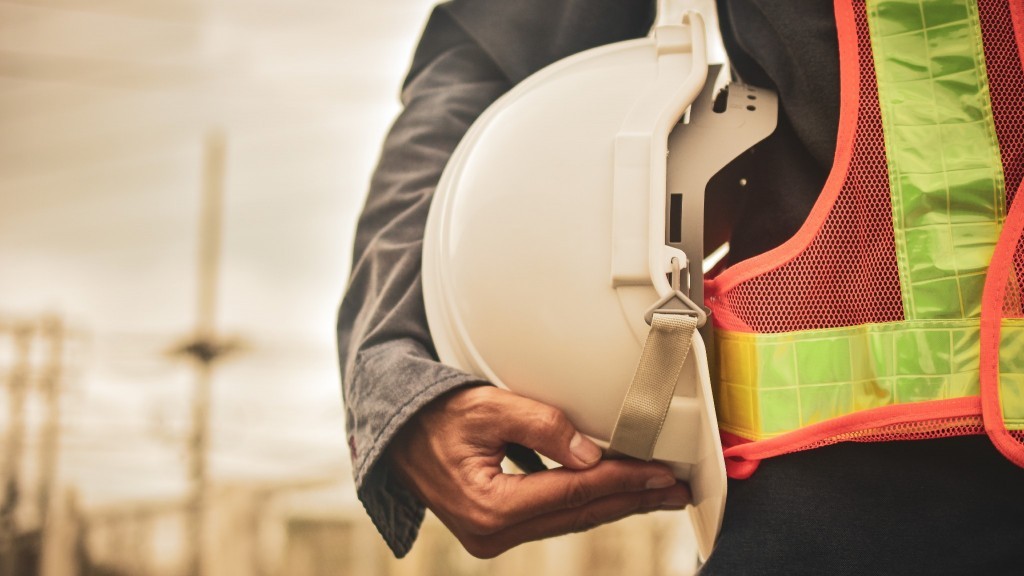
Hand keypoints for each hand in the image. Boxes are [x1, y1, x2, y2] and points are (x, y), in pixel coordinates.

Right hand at [387, 385, 690, 557]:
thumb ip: (541, 426)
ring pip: (569, 519)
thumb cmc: (435, 414)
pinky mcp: (495, 529)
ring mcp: (493, 536)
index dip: (623, 481)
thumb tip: (591, 454)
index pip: (574, 492)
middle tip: (676, 490)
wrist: (395, 434)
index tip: (662, 473)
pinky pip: (553, 517)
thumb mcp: (487, 407)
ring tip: (656, 493)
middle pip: (579, 514)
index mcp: (490, 506)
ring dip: (615, 503)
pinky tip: (614, 493)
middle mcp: (492, 532)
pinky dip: (586, 502)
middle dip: (631, 499)